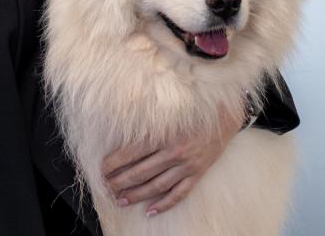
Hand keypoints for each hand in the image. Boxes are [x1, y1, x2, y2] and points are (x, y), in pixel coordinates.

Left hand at [101, 106, 243, 216]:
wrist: (223, 118)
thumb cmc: (190, 112)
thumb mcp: (166, 114)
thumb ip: (147, 123)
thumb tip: (122, 130)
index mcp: (163, 135)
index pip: (131, 153)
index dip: (114, 162)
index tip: (102, 169)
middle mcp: (174, 152)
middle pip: (140, 172)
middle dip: (120, 181)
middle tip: (106, 187)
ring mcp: (187, 166)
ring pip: (156, 186)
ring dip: (136, 195)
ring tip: (120, 200)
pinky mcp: (197, 175)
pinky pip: (179, 194)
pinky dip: (164, 204)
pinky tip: (150, 211)